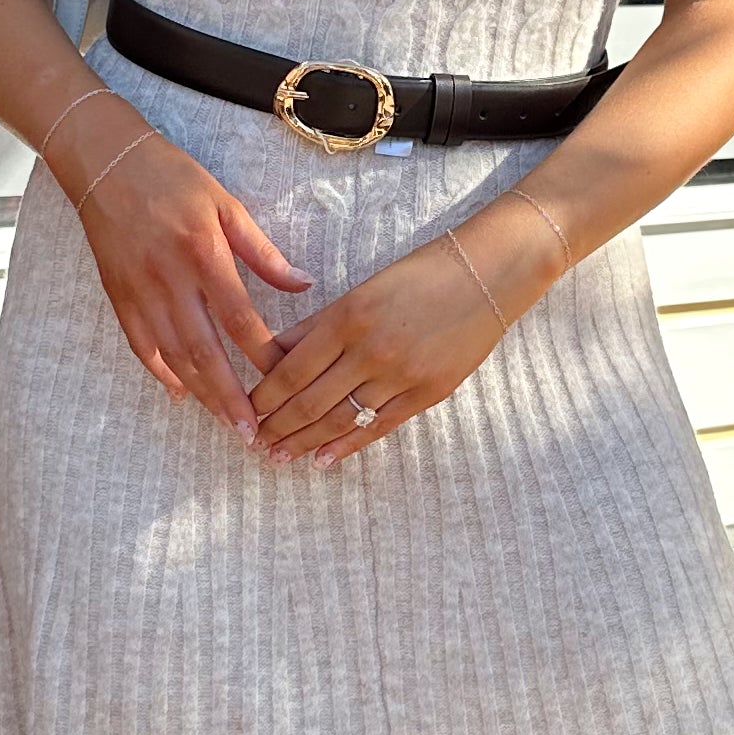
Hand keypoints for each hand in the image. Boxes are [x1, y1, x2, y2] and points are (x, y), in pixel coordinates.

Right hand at [63, 105, 310, 434]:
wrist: (105, 162)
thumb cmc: (172, 177)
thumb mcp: (226, 203)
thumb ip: (262, 250)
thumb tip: (302, 285)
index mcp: (203, 253)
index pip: (240, 318)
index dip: (263, 355)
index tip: (286, 381)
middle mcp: (169, 279)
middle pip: (204, 350)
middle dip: (230, 396)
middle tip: (252, 432)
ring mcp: (140, 291)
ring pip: (173, 355)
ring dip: (201, 393)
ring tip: (225, 422)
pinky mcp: (119, 295)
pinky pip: (142, 344)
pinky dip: (161, 373)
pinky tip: (181, 393)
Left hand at [244, 213, 541, 466]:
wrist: (488, 275)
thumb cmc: (420, 274)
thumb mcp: (362, 289)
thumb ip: (317, 325)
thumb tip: (274, 355)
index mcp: (348, 317)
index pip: (291, 370)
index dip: (263, 397)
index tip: (244, 411)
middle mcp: (371, 350)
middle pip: (309, 401)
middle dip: (277, 427)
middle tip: (253, 444)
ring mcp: (401, 376)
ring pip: (340, 420)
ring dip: (304, 443)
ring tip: (279, 457)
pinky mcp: (427, 393)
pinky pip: (378, 427)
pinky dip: (347, 446)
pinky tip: (323, 460)